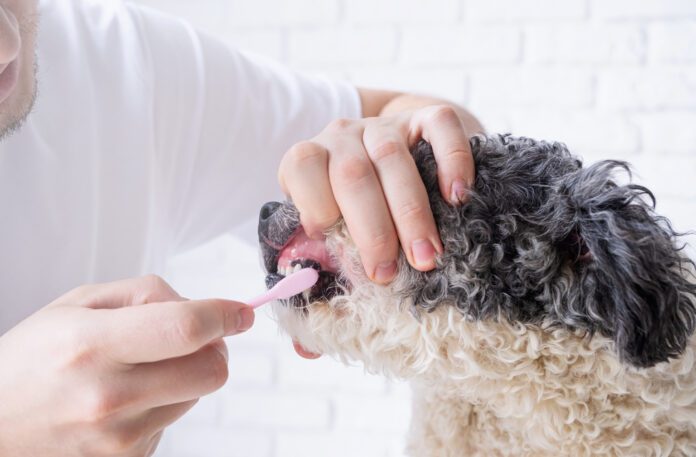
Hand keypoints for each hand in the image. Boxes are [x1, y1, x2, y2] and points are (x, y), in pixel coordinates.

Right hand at [0, 275, 253, 456]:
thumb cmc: (32, 359)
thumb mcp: (77, 304)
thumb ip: (146, 293)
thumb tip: (201, 305)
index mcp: (92, 345)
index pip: (186, 329)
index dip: (224, 316)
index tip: (241, 312)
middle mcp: (108, 397)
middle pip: (211, 371)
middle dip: (215, 348)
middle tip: (196, 338)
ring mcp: (117, 438)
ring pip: (197, 395)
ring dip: (186, 375)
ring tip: (142, 369)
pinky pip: (173, 421)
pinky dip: (165, 403)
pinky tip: (127, 399)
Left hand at [278, 104, 474, 282]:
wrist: (397, 157)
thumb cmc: (355, 207)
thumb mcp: (330, 223)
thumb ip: (326, 243)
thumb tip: (325, 274)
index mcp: (310, 158)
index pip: (302, 166)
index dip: (317, 207)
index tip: (340, 251)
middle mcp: (343, 135)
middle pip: (353, 175)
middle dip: (373, 231)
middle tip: (389, 272)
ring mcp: (384, 124)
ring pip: (392, 157)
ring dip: (412, 214)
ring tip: (427, 255)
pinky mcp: (424, 116)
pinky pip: (441, 125)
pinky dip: (452, 161)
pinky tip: (457, 197)